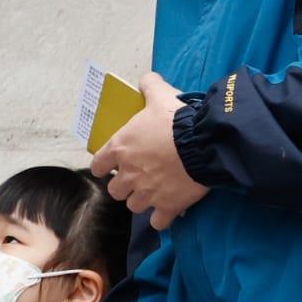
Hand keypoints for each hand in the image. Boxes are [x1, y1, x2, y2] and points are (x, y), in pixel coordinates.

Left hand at [91, 71, 208, 230]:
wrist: (202, 144)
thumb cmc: (176, 119)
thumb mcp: (160, 95)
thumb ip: (149, 86)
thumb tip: (146, 79)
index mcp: (121, 148)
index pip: (99, 165)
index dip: (104, 166)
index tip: (110, 166)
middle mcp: (129, 174)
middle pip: (116, 191)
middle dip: (125, 186)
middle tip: (138, 178)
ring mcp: (147, 194)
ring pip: (134, 207)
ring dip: (141, 201)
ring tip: (154, 193)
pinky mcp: (167, 207)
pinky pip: (158, 222)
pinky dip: (161, 218)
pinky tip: (167, 211)